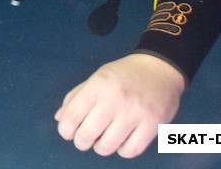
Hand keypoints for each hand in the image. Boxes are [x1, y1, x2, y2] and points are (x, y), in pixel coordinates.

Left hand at [55, 53, 185, 157]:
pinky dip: (121, 151)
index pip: (73, 115)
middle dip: (80, 141)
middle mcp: (116, 99)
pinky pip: (130, 151)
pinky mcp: (153, 125)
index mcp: (99, 85)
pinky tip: (121, 141)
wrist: (160, 69)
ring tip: (103, 139)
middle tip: (84, 139)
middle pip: (87, 134)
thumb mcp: (96, 78)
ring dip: (100, 147)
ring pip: (108, 146)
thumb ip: (76, 97)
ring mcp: (136, 113)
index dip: (65, 129)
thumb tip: (60, 119)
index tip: (67, 132)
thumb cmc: (123, 74)